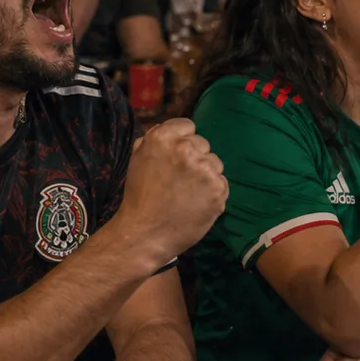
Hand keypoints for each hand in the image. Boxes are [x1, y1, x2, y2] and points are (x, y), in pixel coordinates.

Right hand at [115, 119, 228, 264]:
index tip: (175, 157)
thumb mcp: (138, 158)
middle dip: (194, 157)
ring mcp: (204, 169)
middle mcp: (186, 149)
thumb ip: (155, 138)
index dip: (181, 141)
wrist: (145, 234)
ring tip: (188, 193)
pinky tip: (197, 202)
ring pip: (214, 162)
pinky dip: (213, 192)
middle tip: (179, 179)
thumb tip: (173, 130)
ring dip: (205, 174)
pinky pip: (222, 182)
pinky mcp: (218, 189)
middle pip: (202, 143)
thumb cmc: (139, 197)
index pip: (187, 126)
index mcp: (163, 138)